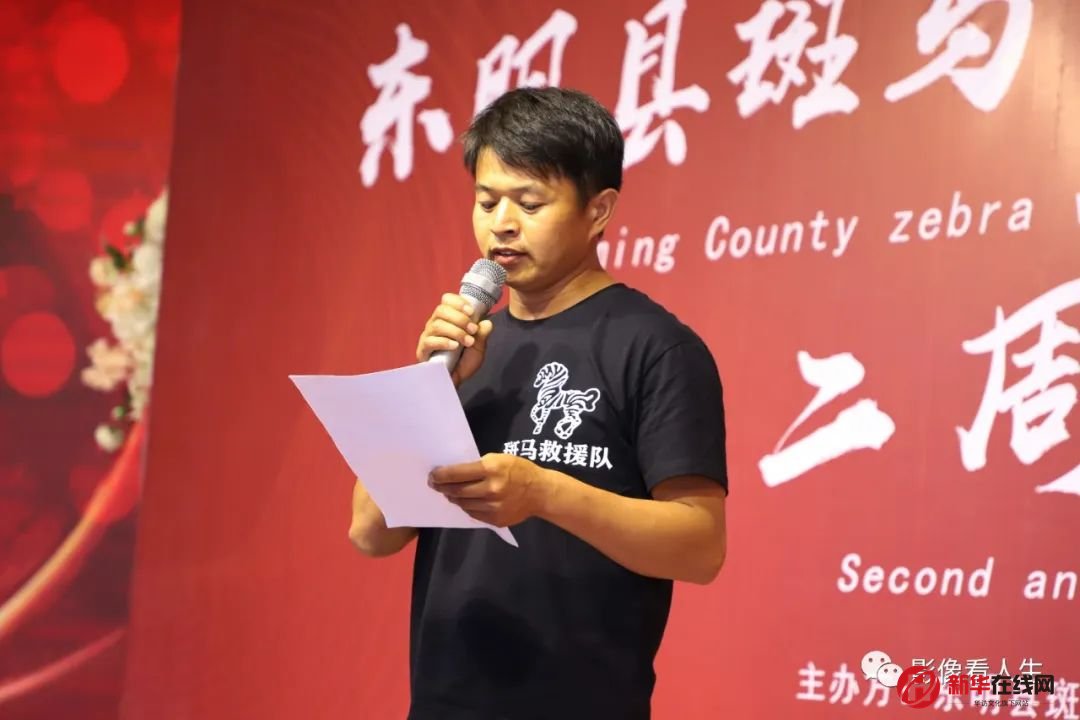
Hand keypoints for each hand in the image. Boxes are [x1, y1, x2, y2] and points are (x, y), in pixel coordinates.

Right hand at [416, 293, 493, 385]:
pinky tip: (455, 347)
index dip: (458, 302)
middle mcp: (435, 324)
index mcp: (448, 319)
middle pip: (441, 310)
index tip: (472, 312)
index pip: (447, 300)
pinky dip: (444, 342)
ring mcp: (428, 336)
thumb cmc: (464, 363)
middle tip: (473, 330)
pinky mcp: (423, 350)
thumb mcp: (478, 348)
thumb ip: (482, 334)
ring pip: (437, 324)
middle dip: (460, 318)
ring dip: (456, 331)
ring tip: (468, 342)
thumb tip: (486, 322)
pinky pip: (430, 341)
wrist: (455, 382)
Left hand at [430, 453, 551, 526]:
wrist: (540, 492)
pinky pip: (473, 513)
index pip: (457, 473)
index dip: (441, 475)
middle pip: (457, 490)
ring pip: (462, 503)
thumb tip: (454, 473)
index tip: (433, 475)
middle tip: (435, 484)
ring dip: (453, 497)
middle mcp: (490, 489)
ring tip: (449, 492)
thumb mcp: (499, 459)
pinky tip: (465, 501)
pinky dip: (466, 506)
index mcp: (491, 469)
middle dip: (442, 487)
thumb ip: (478, 466)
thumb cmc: (519, 470)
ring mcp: (493, 507)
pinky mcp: (495, 519)